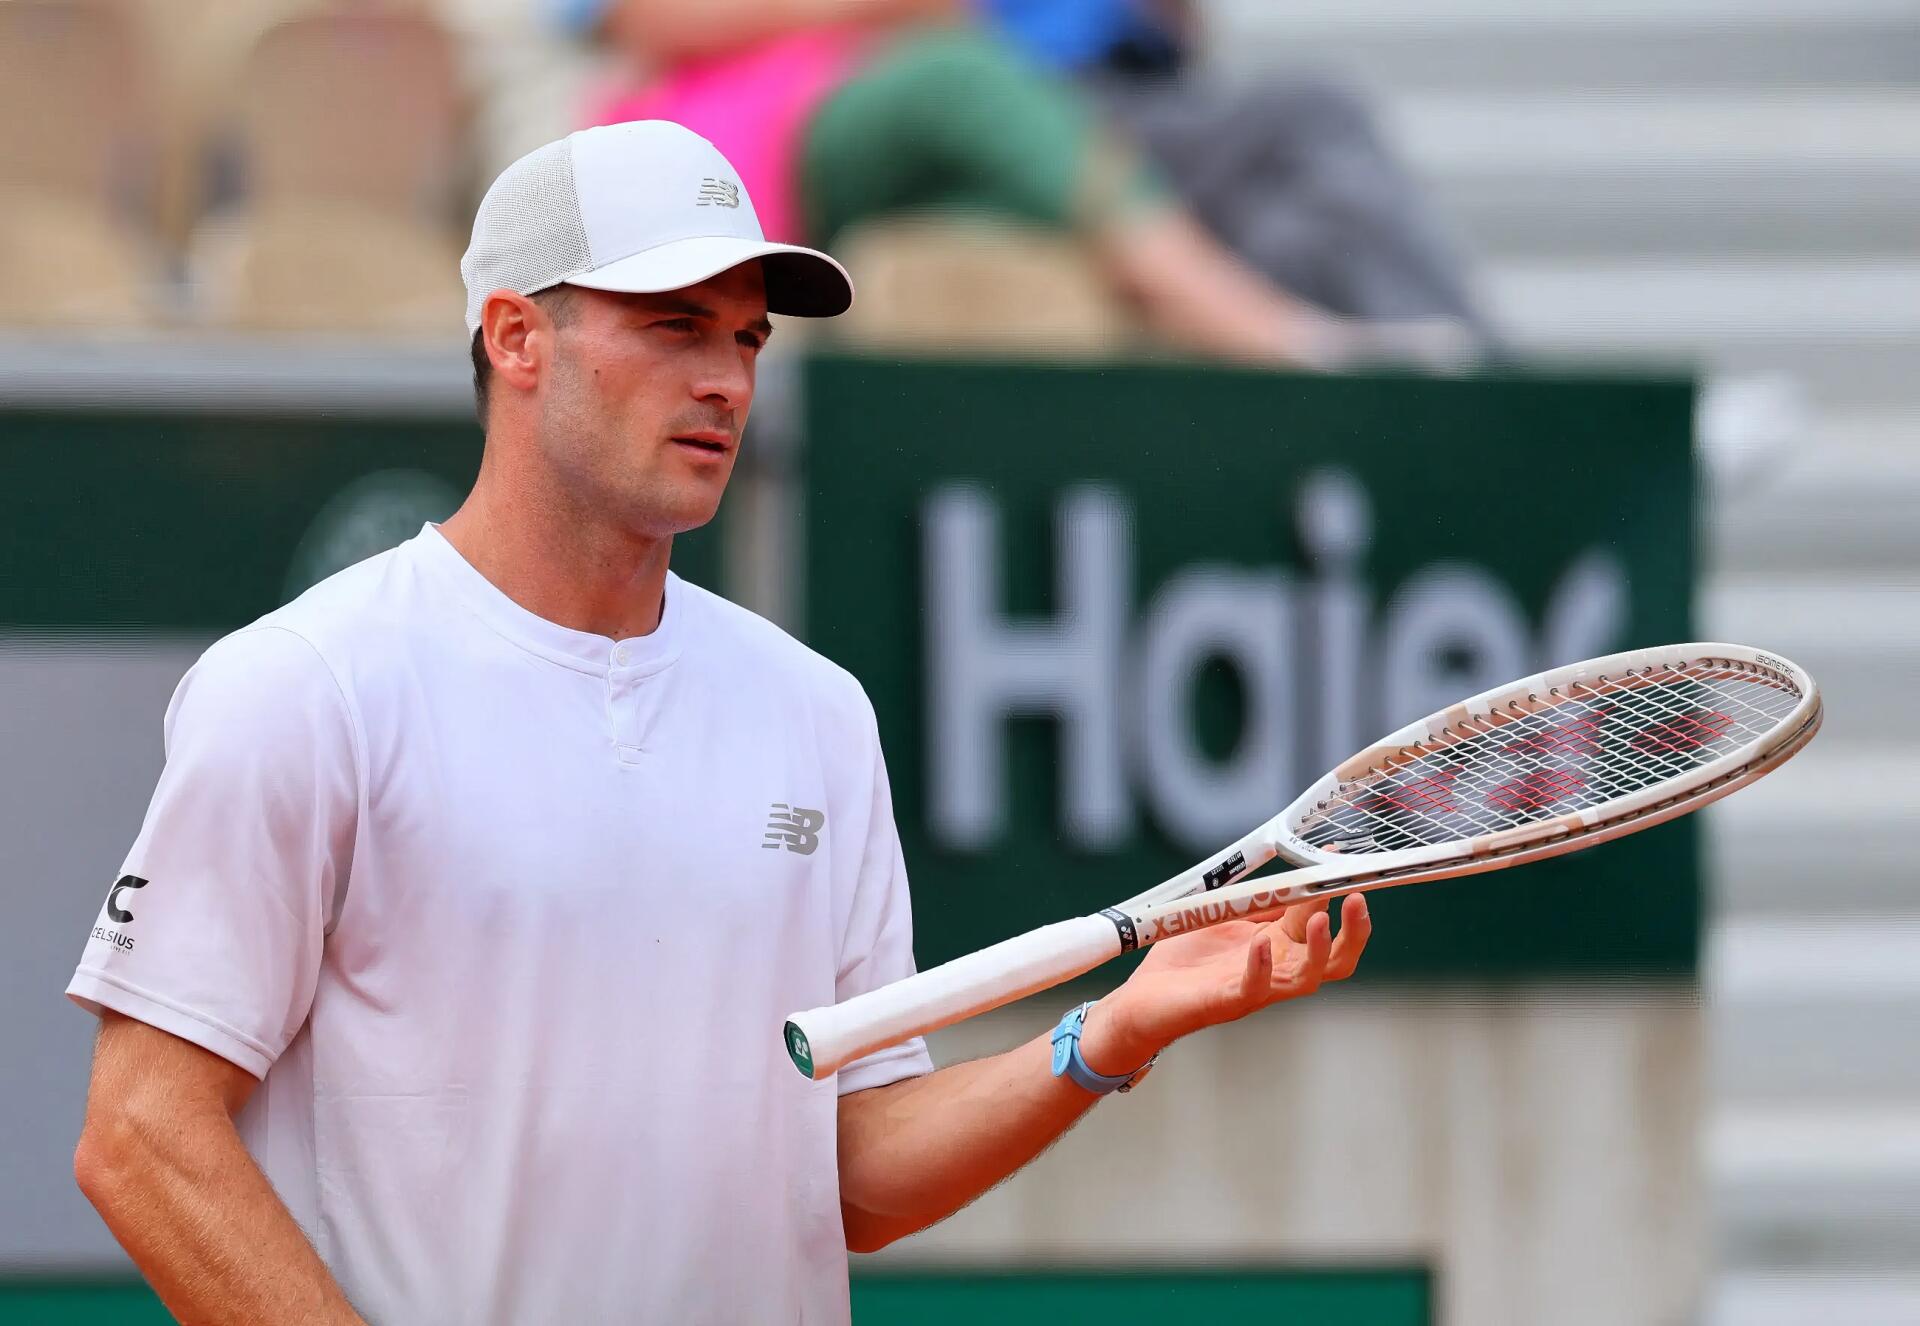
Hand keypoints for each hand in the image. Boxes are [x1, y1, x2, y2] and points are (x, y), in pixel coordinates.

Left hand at [1078, 894, 1371, 1076]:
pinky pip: (1254, 988)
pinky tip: (1259, 943)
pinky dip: (1260, 966)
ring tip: (1320, 921)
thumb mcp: (1225, 916)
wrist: (1144, 997)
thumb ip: (1258, 899)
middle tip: (1357, 898)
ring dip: (1319, 949)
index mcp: (1278, 945)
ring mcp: (1257, 988)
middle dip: (1354, 931)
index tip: (1340, 859)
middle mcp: (1277, 969)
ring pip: (1308, 977)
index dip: (1334, 892)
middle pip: (1336, 959)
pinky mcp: (1228, 1001)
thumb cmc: (1185, 958)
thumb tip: (1292, 871)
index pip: (1321, 919)